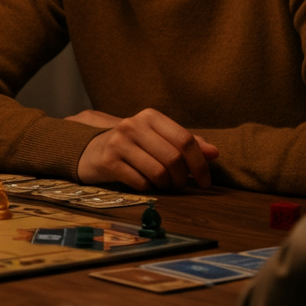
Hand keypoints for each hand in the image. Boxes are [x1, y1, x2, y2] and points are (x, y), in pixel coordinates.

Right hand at [76, 107, 218, 190]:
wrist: (91, 150)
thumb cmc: (132, 146)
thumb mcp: (158, 138)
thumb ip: (186, 144)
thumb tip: (215, 153)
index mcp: (149, 116)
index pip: (185, 140)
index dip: (200, 164)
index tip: (205, 181)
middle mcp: (132, 125)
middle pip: (173, 158)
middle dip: (182, 178)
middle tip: (180, 185)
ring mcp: (118, 143)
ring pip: (158, 172)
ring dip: (167, 185)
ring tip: (164, 185)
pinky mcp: (108, 161)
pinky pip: (141, 182)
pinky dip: (149, 188)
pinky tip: (145, 184)